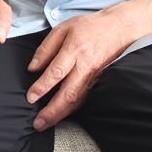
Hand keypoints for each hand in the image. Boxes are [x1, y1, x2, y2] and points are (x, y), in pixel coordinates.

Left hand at [26, 10, 136, 129]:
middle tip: (38, 123)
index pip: (57, 72)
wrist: (119, 28)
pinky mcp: (98, 81)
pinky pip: (84, 98)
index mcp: (74, 50)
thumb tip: (32, 67)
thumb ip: (46, 48)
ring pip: (77, 100)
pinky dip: (72, 109)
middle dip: (52, 111)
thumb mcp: (63, 28)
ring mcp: (93, 76)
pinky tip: (62, 115)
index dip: (43, 86)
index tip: (31, 97)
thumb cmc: (90, 27)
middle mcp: (85, 66)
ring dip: (61, 114)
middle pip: (68, 93)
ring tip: (46, 124)